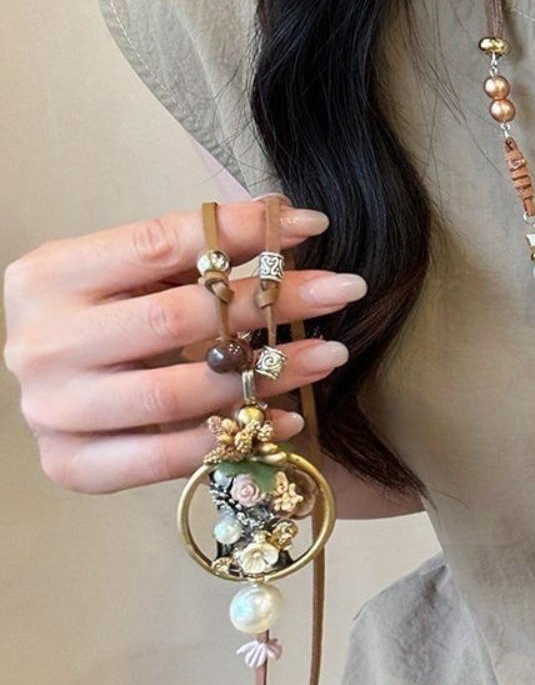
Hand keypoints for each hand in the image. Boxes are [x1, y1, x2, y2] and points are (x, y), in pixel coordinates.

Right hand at [3, 199, 364, 492]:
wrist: (59, 393)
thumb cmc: (107, 324)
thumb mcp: (138, 279)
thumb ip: (195, 253)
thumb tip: (286, 218)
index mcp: (49, 277)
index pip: (159, 242)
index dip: (241, 230)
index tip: (312, 225)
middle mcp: (42, 343)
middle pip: (177, 316)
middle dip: (271, 299)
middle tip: (341, 290)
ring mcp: (54, 411)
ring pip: (180, 390)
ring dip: (268, 371)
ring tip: (331, 353)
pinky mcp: (75, 465)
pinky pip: (169, 455)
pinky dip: (236, 434)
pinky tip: (290, 415)